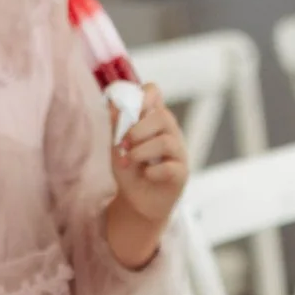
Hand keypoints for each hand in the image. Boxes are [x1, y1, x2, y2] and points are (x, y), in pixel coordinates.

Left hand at [107, 85, 188, 263]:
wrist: (136, 202)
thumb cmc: (130, 170)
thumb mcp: (116, 145)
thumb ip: (116, 125)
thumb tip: (113, 104)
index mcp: (153, 120)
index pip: (154, 93)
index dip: (142, 96)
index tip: (129, 112)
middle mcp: (169, 132)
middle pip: (162, 116)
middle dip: (137, 130)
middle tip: (123, 145)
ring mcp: (178, 152)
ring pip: (166, 141)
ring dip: (140, 152)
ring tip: (130, 161)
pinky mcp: (181, 173)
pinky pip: (169, 167)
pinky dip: (152, 171)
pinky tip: (146, 175)